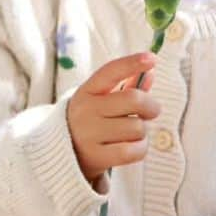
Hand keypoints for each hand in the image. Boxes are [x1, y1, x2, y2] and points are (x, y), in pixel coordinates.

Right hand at [66, 52, 159, 182]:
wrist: (64, 155)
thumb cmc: (92, 122)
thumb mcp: (102, 101)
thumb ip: (126, 87)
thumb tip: (150, 73)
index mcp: (87, 91)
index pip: (110, 71)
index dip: (132, 63)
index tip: (151, 58)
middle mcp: (86, 110)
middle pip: (134, 99)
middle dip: (151, 106)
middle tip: (151, 112)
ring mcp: (89, 135)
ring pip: (137, 127)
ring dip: (143, 132)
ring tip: (133, 134)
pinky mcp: (97, 157)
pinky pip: (133, 150)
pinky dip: (140, 149)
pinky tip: (134, 147)